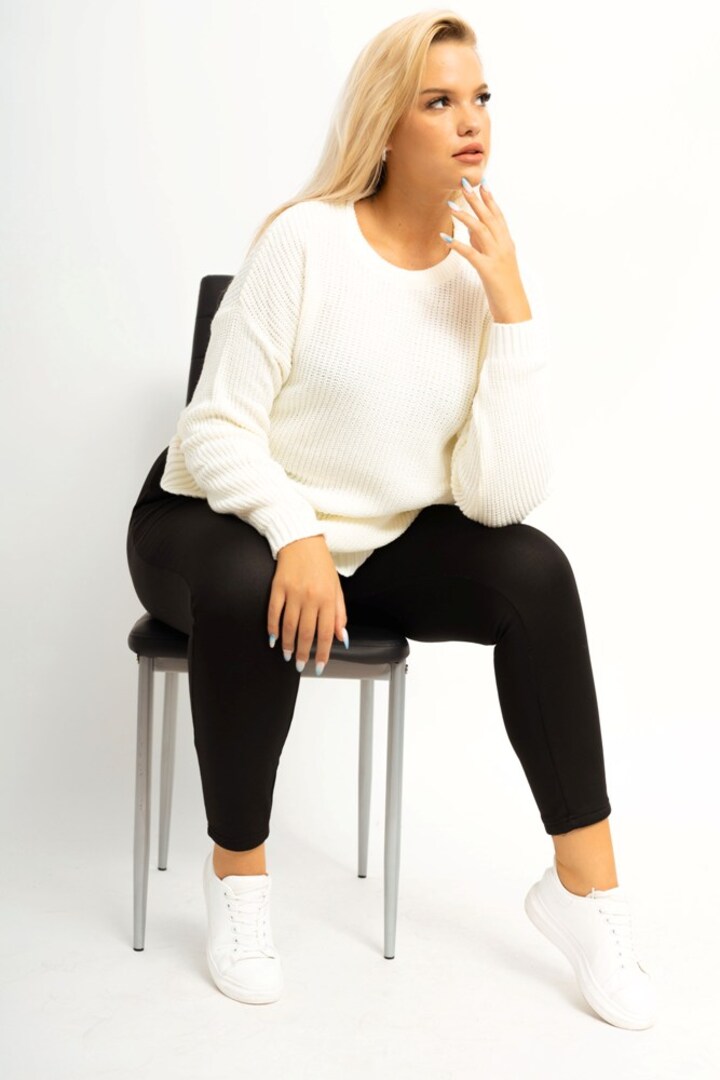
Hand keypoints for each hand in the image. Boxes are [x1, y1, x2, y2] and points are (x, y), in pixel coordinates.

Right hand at [268, 535, 347, 673]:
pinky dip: (273, 627)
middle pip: (306, 632)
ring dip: (288, 644)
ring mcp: (293, 593)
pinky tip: (274, 638)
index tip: (320, 665)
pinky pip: (274, 612)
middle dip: (303, 653)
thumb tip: (342, 637)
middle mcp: (311, 597)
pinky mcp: (278, 588)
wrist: (302, 540)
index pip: (326, 632)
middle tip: (300, 665)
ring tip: (288, 655)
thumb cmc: (321, 564)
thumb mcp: (336, 588)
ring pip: (289, 626)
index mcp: (328, 598)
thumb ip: (339, 614)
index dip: (323, 652)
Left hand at [446, 181, 531, 322]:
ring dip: (465, 216)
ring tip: (451, 205)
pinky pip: (471, 254)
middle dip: (477, 200)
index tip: (482, 183)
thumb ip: (485, 245)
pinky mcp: (488, 271)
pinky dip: (458, 245)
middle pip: (489, 218)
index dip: (490, 199)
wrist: (514, 308)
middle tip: (465, 183)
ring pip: (481, 231)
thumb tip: (471, 228)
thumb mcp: (496, 261)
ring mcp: (497, 258)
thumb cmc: (504, 286)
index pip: (498, 216)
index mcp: (507, 243)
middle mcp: (504, 247)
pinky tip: (446, 237)